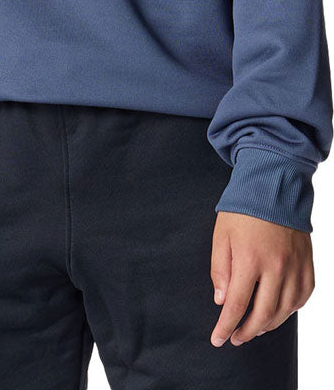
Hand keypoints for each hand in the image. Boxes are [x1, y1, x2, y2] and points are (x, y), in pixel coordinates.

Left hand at [210, 211, 314, 346]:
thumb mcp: (221, 235)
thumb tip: (222, 301)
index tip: (217, 339)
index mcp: (250, 260)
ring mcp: (294, 266)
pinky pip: (302, 297)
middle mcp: (275, 267)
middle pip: (263, 315)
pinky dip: (290, 309)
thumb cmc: (243, 209)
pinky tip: (279, 311)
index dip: (225, 327)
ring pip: (284, 310)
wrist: (274, 186)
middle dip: (247, 332)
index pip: (237, 305)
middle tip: (235, 337)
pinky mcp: (307, 263)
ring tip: (255, 328)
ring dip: (268, 325)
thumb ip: (220, 270)